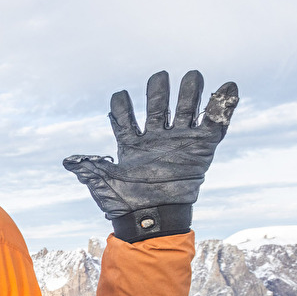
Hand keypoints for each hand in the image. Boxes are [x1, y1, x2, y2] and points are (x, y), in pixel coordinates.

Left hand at [64, 70, 238, 242]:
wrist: (151, 220)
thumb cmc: (125, 206)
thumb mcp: (103, 185)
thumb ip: (89, 168)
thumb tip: (67, 161)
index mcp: (132, 145)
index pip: (126, 119)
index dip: (122, 107)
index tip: (119, 95)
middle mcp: (156, 140)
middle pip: (158, 108)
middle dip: (158, 92)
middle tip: (159, 75)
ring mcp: (179, 142)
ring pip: (185, 110)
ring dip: (189, 93)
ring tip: (192, 75)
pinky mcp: (201, 149)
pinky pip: (215, 125)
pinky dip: (223, 107)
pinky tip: (228, 86)